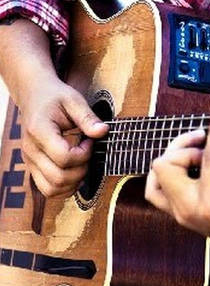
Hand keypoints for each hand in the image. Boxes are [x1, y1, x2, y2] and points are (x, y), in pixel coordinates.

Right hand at [19, 76, 107, 197]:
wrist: (34, 96)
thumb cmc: (54, 97)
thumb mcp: (73, 100)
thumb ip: (88, 117)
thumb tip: (104, 132)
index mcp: (39, 131)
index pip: (64, 157)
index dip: (84, 154)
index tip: (90, 141)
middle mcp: (30, 149)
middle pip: (58, 177)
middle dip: (81, 170)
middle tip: (88, 153)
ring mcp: (29, 161)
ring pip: (51, 189)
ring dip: (73, 183)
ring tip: (82, 164)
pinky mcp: (32, 167)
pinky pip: (47, 189)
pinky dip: (64, 187)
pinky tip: (75, 172)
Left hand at [145, 104, 209, 264]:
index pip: (208, 158)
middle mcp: (190, 211)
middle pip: (166, 165)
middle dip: (185, 147)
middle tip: (207, 142)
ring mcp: (180, 214)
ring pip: (156, 175)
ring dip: (174, 157)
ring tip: (197, 151)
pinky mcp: (177, 213)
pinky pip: (155, 188)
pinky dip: (167, 172)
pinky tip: (187, 163)